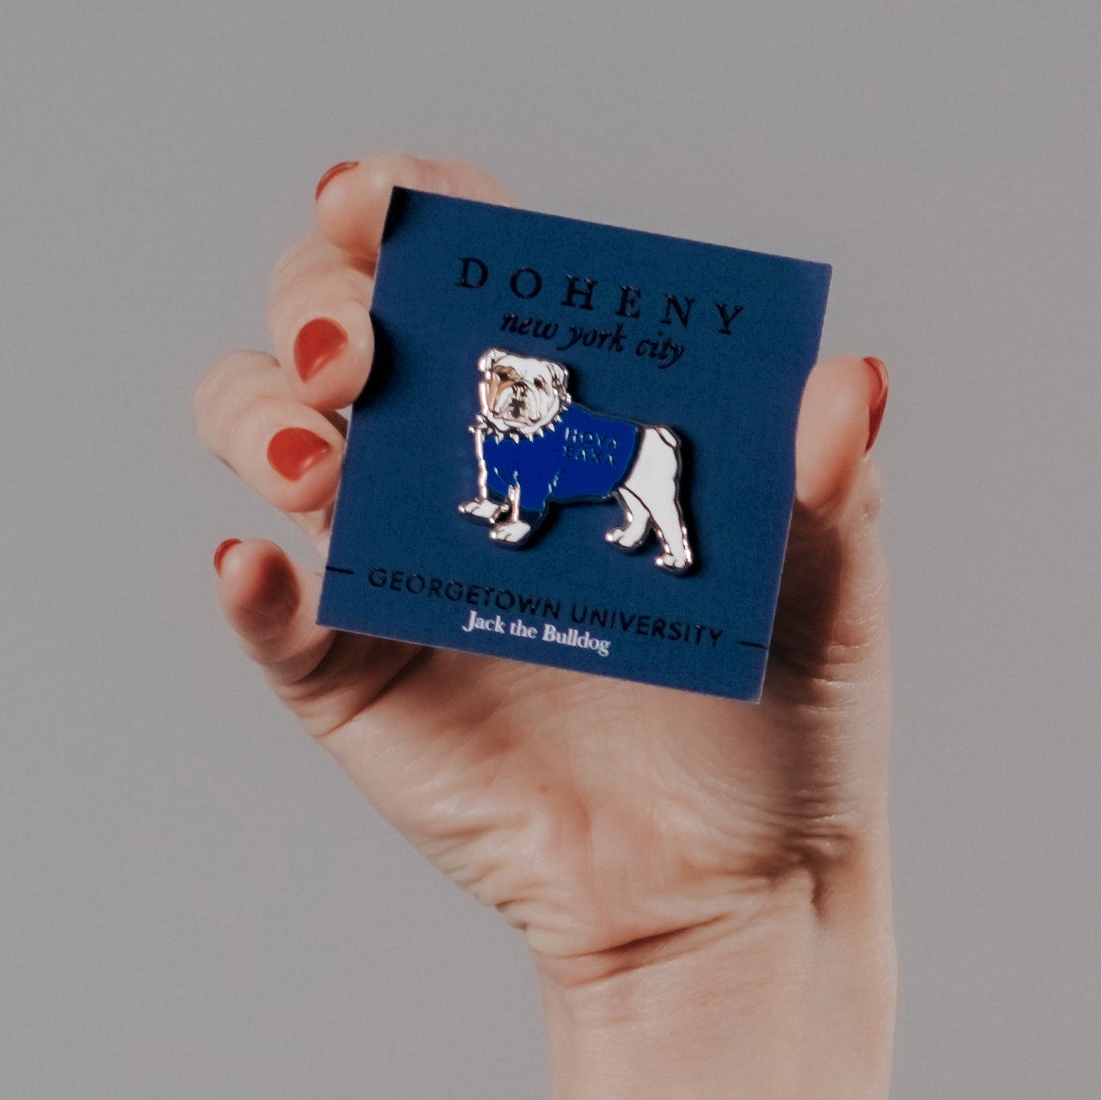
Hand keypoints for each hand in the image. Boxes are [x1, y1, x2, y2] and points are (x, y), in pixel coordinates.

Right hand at [193, 156, 890, 991]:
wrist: (741, 895)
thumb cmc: (784, 735)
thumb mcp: (828, 607)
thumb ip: (834, 492)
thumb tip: (852, 382)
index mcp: (563, 403)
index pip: (455, 258)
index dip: (402, 204)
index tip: (388, 206)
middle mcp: (454, 455)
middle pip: (330, 315)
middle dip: (318, 300)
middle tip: (361, 355)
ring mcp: (389, 557)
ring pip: (261, 426)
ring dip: (259, 417)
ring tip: (317, 470)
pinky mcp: (346, 673)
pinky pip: (265, 612)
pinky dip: (249, 584)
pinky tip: (263, 574)